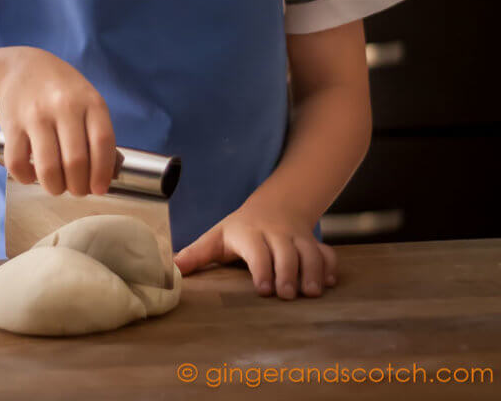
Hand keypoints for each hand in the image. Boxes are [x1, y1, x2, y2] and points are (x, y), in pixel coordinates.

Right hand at [0, 45, 116, 197]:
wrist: (21, 68)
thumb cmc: (61, 90)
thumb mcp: (87, 99)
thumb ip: (96, 131)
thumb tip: (103, 176)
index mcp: (89, 101)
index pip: (102, 142)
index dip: (103, 172)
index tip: (100, 188)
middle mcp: (63, 106)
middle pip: (76, 161)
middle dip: (79, 187)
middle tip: (77, 190)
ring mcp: (36, 115)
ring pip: (48, 168)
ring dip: (55, 187)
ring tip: (57, 187)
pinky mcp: (12, 124)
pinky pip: (19, 163)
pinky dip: (27, 178)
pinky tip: (32, 175)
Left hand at [173, 194, 337, 299]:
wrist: (276, 205)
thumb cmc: (241, 229)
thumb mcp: (217, 237)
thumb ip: (196, 255)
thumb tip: (170, 271)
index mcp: (249, 233)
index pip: (257, 249)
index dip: (261, 266)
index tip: (263, 288)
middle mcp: (276, 234)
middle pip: (286, 251)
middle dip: (288, 272)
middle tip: (288, 295)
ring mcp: (297, 238)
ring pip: (310, 251)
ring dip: (313, 270)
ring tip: (312, 293)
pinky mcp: (314, 243)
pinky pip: (327, 253)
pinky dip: (330, 266)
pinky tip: (330, 283)